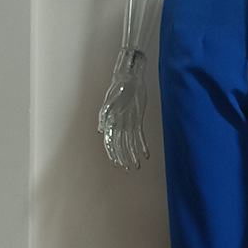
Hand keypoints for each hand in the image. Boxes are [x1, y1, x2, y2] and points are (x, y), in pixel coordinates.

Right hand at [98, 48, 149, 170]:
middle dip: (124, 158)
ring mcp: (128, 124)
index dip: (114, 154)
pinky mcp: (137, 121)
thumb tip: (100, 130)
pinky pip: (140, 136)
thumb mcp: (111, 100)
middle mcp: (118, 125)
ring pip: (130, 144)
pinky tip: (146, 154)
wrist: (130, 78)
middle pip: (120, 146)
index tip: (117, 164)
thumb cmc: (119, 87)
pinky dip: (142, 146)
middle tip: (128, 169)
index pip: (111, 142)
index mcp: (110, 122)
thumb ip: (104, 115)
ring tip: (138, 166)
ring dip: (133, 155)